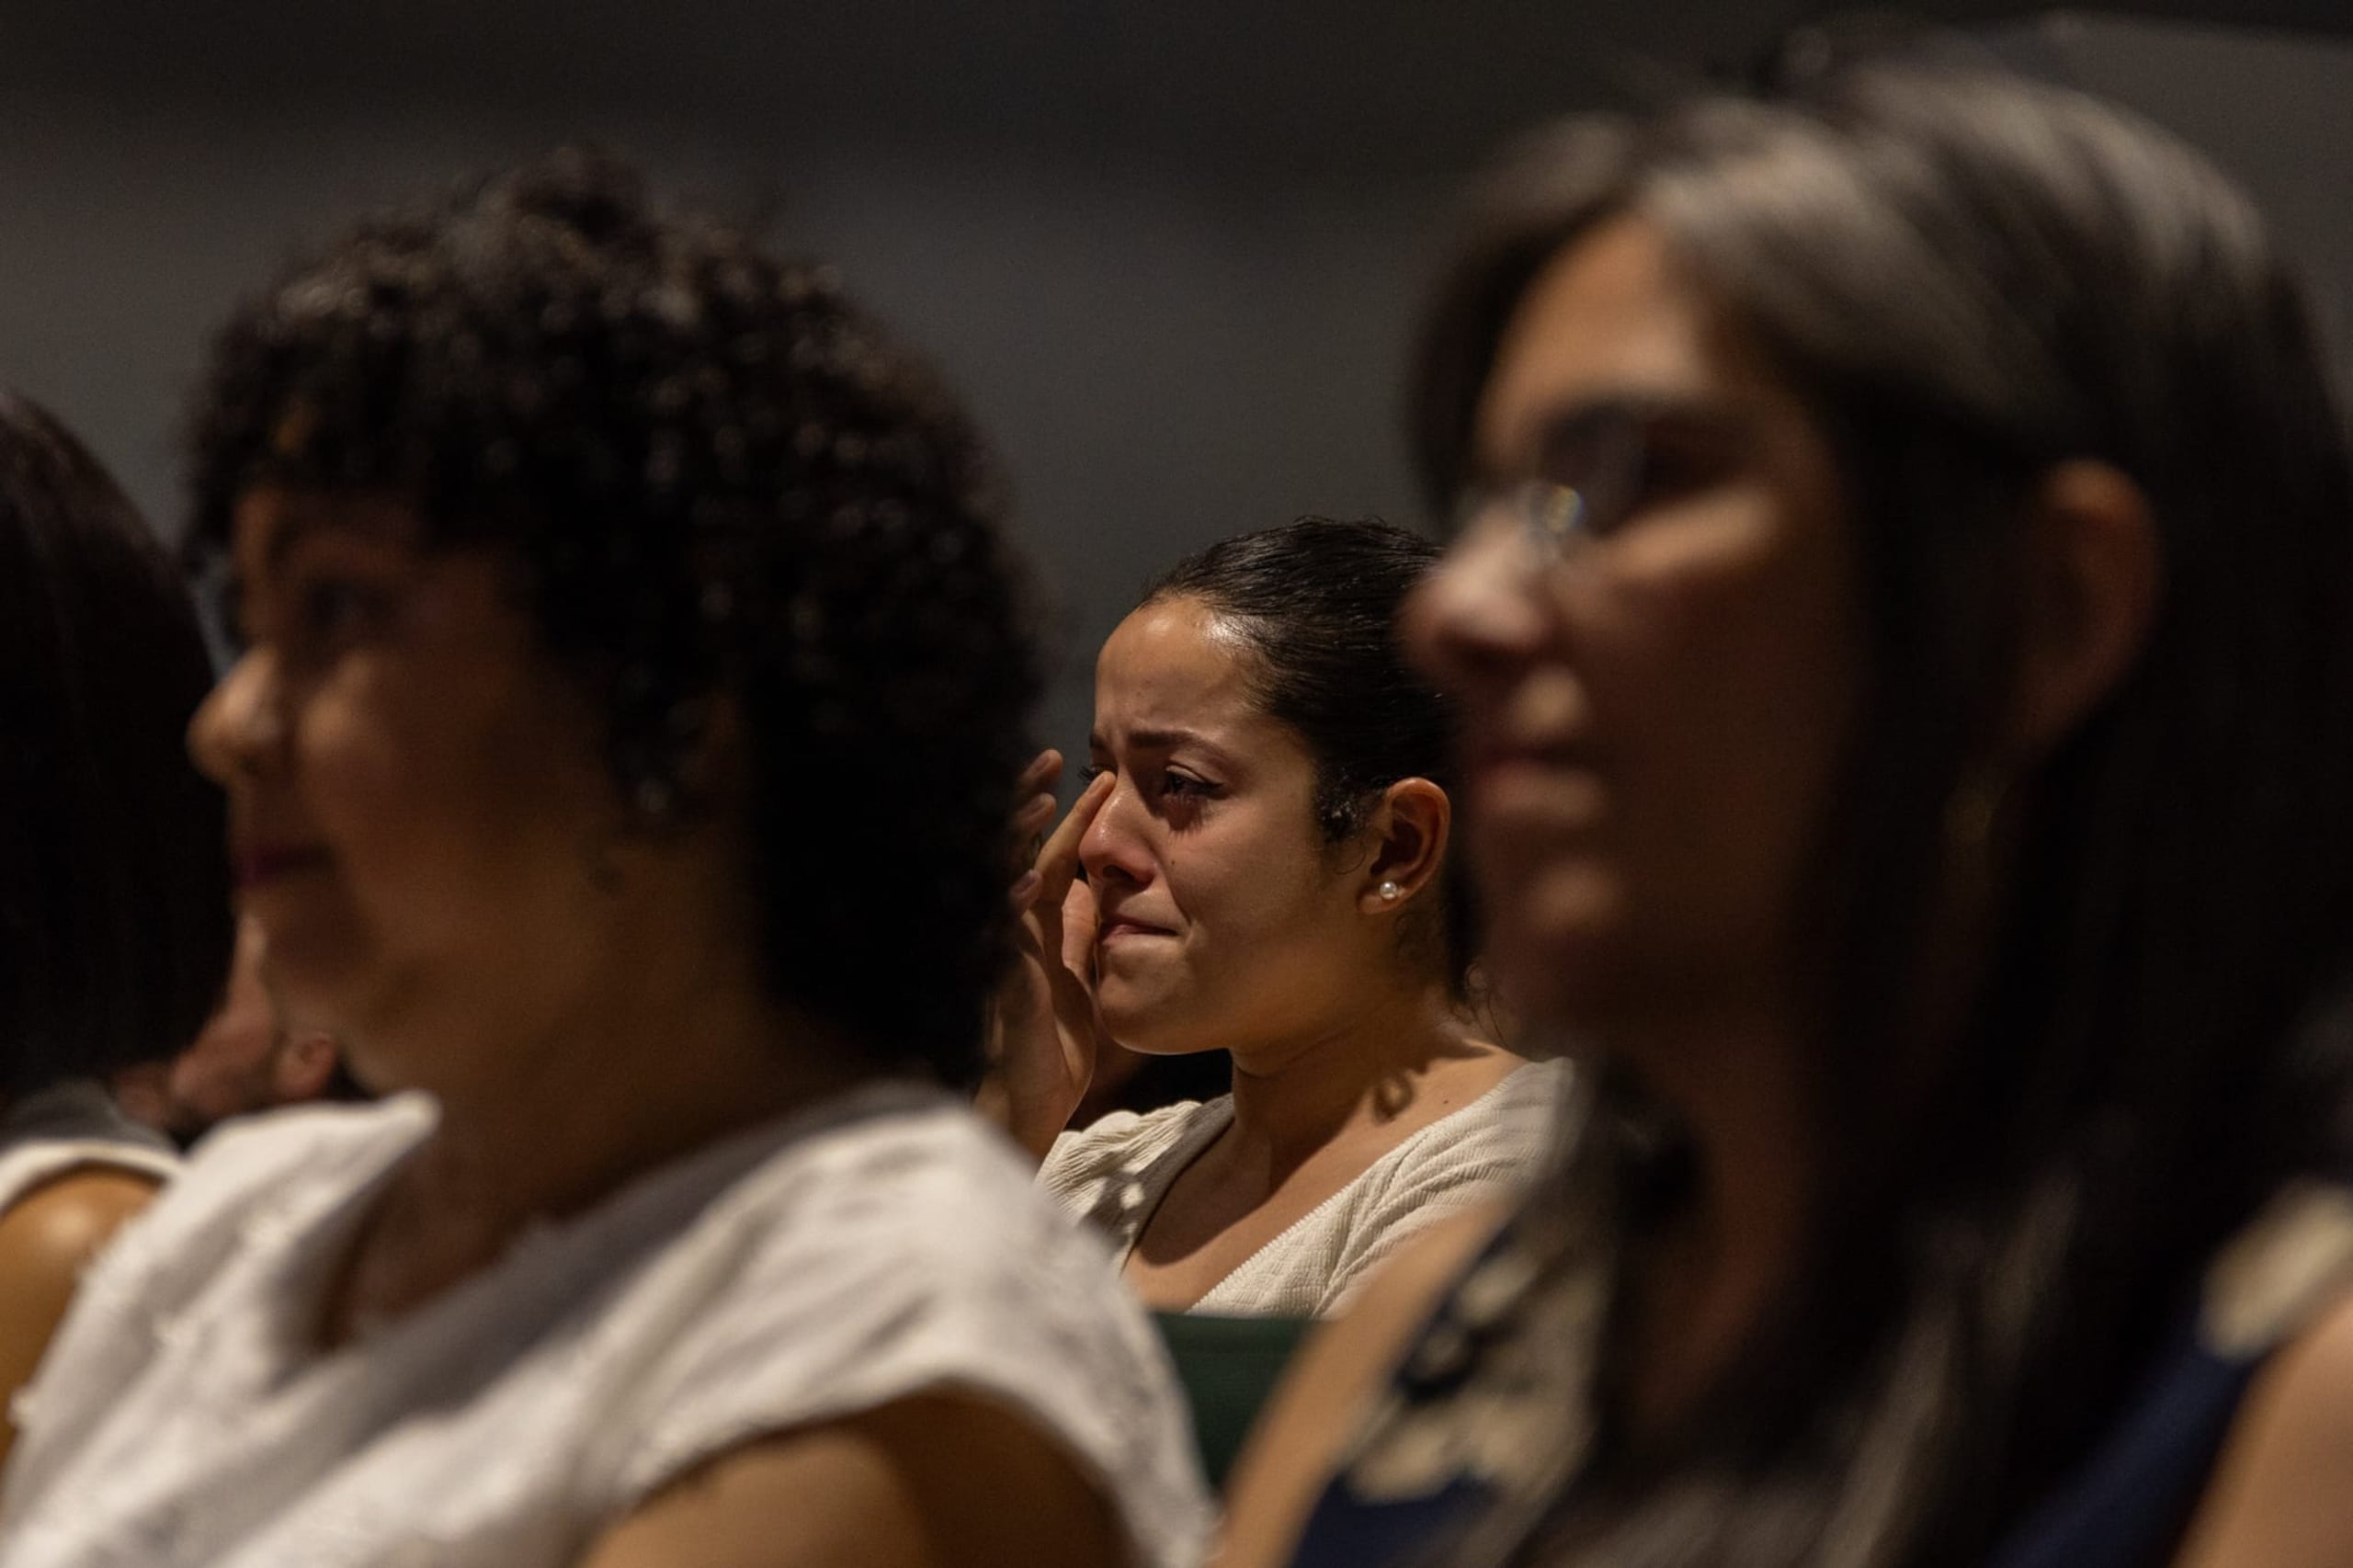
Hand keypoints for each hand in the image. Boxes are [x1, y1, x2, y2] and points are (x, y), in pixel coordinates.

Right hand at [984, 750, 1115, 1160]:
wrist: (1025, 1108)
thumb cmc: (1050, 1051)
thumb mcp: (1081, 979)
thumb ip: (1084, 936)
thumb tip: (1102, 891)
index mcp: (1038, 927)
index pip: (1053, 855)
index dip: (1073, 815)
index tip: (1099, 775)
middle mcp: (1013, 930)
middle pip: (1016, 849)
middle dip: (1030, 803)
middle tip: (1051, 759)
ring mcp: (999, 951)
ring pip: (1001, 878)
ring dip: (1019, 839)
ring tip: (1041, 800)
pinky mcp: (995, 981)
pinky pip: (1000, 932)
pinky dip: (1014, 902)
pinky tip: (1033, 876)